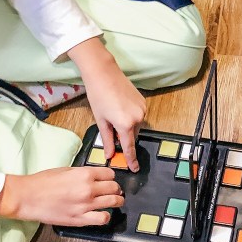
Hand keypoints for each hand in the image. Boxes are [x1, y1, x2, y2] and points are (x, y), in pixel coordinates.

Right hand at [0, 166, 123, 225]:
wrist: (28, 197)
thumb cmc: (42, 182)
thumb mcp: (65, 170)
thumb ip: (82, 173)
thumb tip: (94, 176)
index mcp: (84, 174)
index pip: (110, 174)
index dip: (110, 177)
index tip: (109, 180)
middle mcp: (88, 189)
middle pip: (114, 188)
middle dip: (116, 189)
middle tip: (114, 191)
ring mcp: (86, 205)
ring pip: (114, 202)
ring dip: (116, 201)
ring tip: (115, 202)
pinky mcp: (80, 219)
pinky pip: (103, 218)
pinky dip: (106, 216)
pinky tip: (102, 214)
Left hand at [68, 38, 146, 170]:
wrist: (104, 73)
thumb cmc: (98, 96)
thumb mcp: (100, 120)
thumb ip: (107, 139)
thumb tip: (110, 154)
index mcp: (125, 124)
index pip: (129, 147)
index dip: (131, 159)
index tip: (134, 168)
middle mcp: (137, 118)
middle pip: (132, 136)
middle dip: (123, 138)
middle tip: (111, 131)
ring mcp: (142, 109)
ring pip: (135, 126)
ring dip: (127, 127)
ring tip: (113, 116)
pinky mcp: (143, 102)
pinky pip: (138, 116)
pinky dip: (130, 118)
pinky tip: (119, 109)